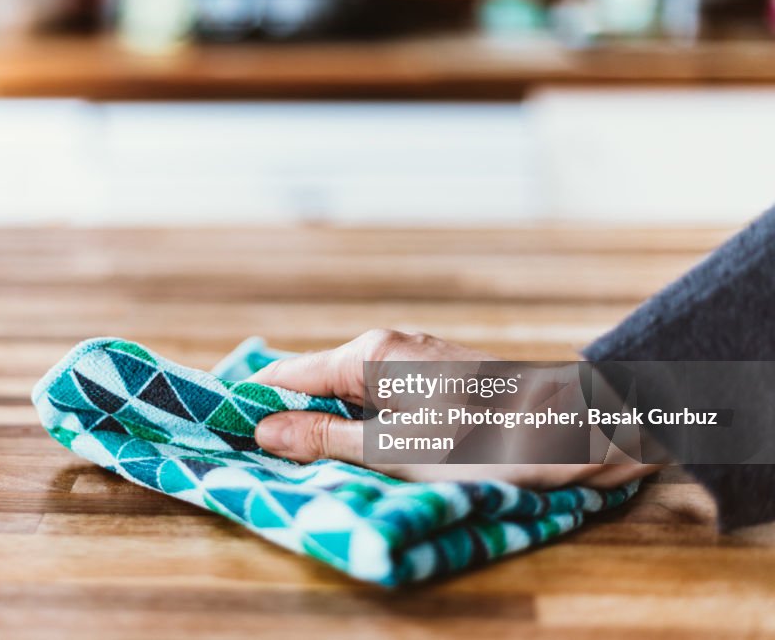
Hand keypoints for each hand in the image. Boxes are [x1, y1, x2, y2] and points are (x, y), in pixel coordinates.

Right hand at [249, 329, 661, 489]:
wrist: (584, 426)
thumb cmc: (491, 442)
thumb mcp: (399, 451)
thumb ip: (327, 439)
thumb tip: (265, 430)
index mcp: (368, 355)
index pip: (285, 374)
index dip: (254, 405)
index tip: (228, 436)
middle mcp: (387, 345)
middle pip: (316, 381)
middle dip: (292, 420)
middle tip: (272, 465)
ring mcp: (415, 356)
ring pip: (350, 390)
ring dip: (331, 425)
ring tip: (317, 466)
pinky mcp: (438, 373)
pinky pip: (381, 395)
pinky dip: (365, 422)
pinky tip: (370, 452)